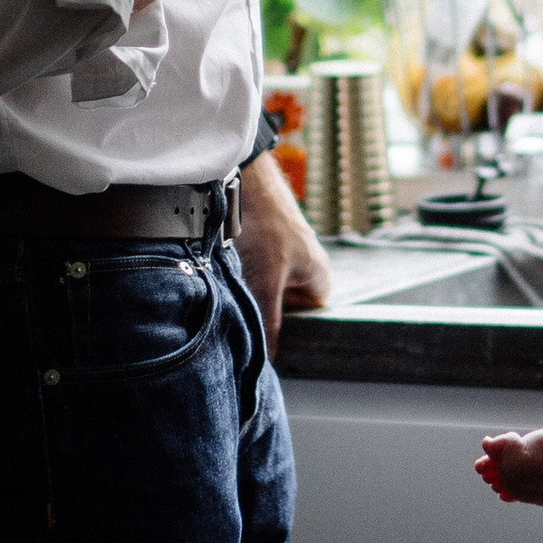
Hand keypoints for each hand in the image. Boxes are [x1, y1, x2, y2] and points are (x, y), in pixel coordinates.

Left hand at [235, 145, 330, 351]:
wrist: (239, 180)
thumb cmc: (263, 228)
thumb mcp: (265, 283)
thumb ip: (268, 323)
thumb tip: (267, 362)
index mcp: (319, 275)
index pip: (311, 319)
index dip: (292, 332)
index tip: (270, 343)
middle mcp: (305, 263)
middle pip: (286, 305)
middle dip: (265, 312)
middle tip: (245, 322)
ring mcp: (283, 251)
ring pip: (265, 287)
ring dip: (249, 292)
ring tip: (231, 297)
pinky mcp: (261, 240)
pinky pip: (252, 269)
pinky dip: (240, 274)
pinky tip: (223, 277)